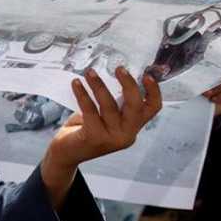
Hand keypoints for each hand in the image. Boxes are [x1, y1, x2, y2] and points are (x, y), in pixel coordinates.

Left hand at [42, 67, 160, 207]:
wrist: (66, 153)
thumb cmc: (86, 128)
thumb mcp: (105, 116)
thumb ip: (114, 102)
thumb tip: (113, 75)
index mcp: (133, 127)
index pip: (153, 109)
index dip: (153, 91)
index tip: (147, 74)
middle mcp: (126, 134)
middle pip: (135, 106)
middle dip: (128, 85)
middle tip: (119, 68)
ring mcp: (111, 138)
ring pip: (109, 106)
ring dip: (99, 85)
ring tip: (90, 72)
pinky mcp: (93, 137)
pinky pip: (89, 110)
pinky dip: (83, 94)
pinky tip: (76, 83)